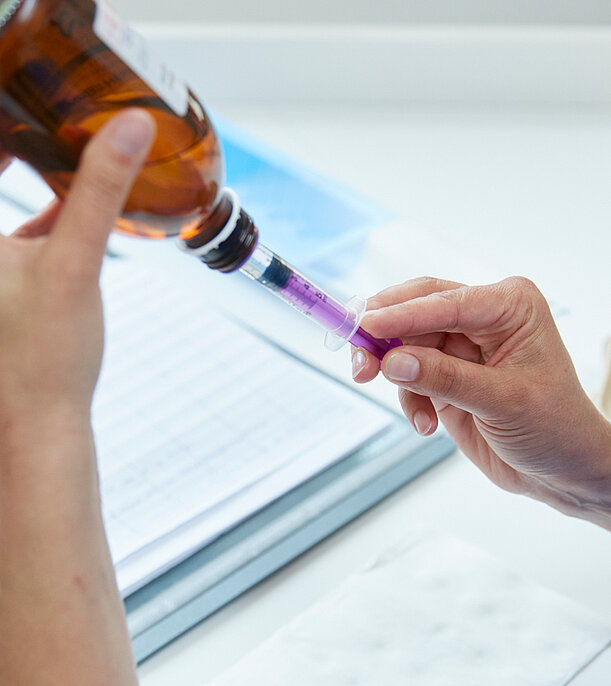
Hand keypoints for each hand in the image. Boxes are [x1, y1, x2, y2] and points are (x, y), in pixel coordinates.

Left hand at [0, 110, 154, 685]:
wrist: (39, 421)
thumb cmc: (44, 356)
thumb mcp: (74, 263)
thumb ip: (100, 192)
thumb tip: (131, 128)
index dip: (11, 111)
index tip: (35, 83)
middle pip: (5, 172)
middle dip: (31, 135)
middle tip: (62, 105)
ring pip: (15, 196)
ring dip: (43, 167)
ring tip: (79, 143)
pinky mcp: (11, 279)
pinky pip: (29, 224)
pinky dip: (53, 206)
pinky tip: (83, 205)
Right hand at [352, 276, 610, 527]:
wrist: (563, 471)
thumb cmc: (555, 428)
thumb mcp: (503, 402)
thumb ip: (445, 379)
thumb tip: (393, 362)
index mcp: (509, 305)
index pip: (444, 301)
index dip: (401, 314)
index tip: (365, 325)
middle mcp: (483, 317)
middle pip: (415, 312)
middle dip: (385, 338)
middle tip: (359, 361)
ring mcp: (461, 346)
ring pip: (404, 344)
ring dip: (397, 377)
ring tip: (413, 410)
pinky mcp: (445, 373)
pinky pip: (408, 375)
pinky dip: (410, 400)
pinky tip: (427, 424)